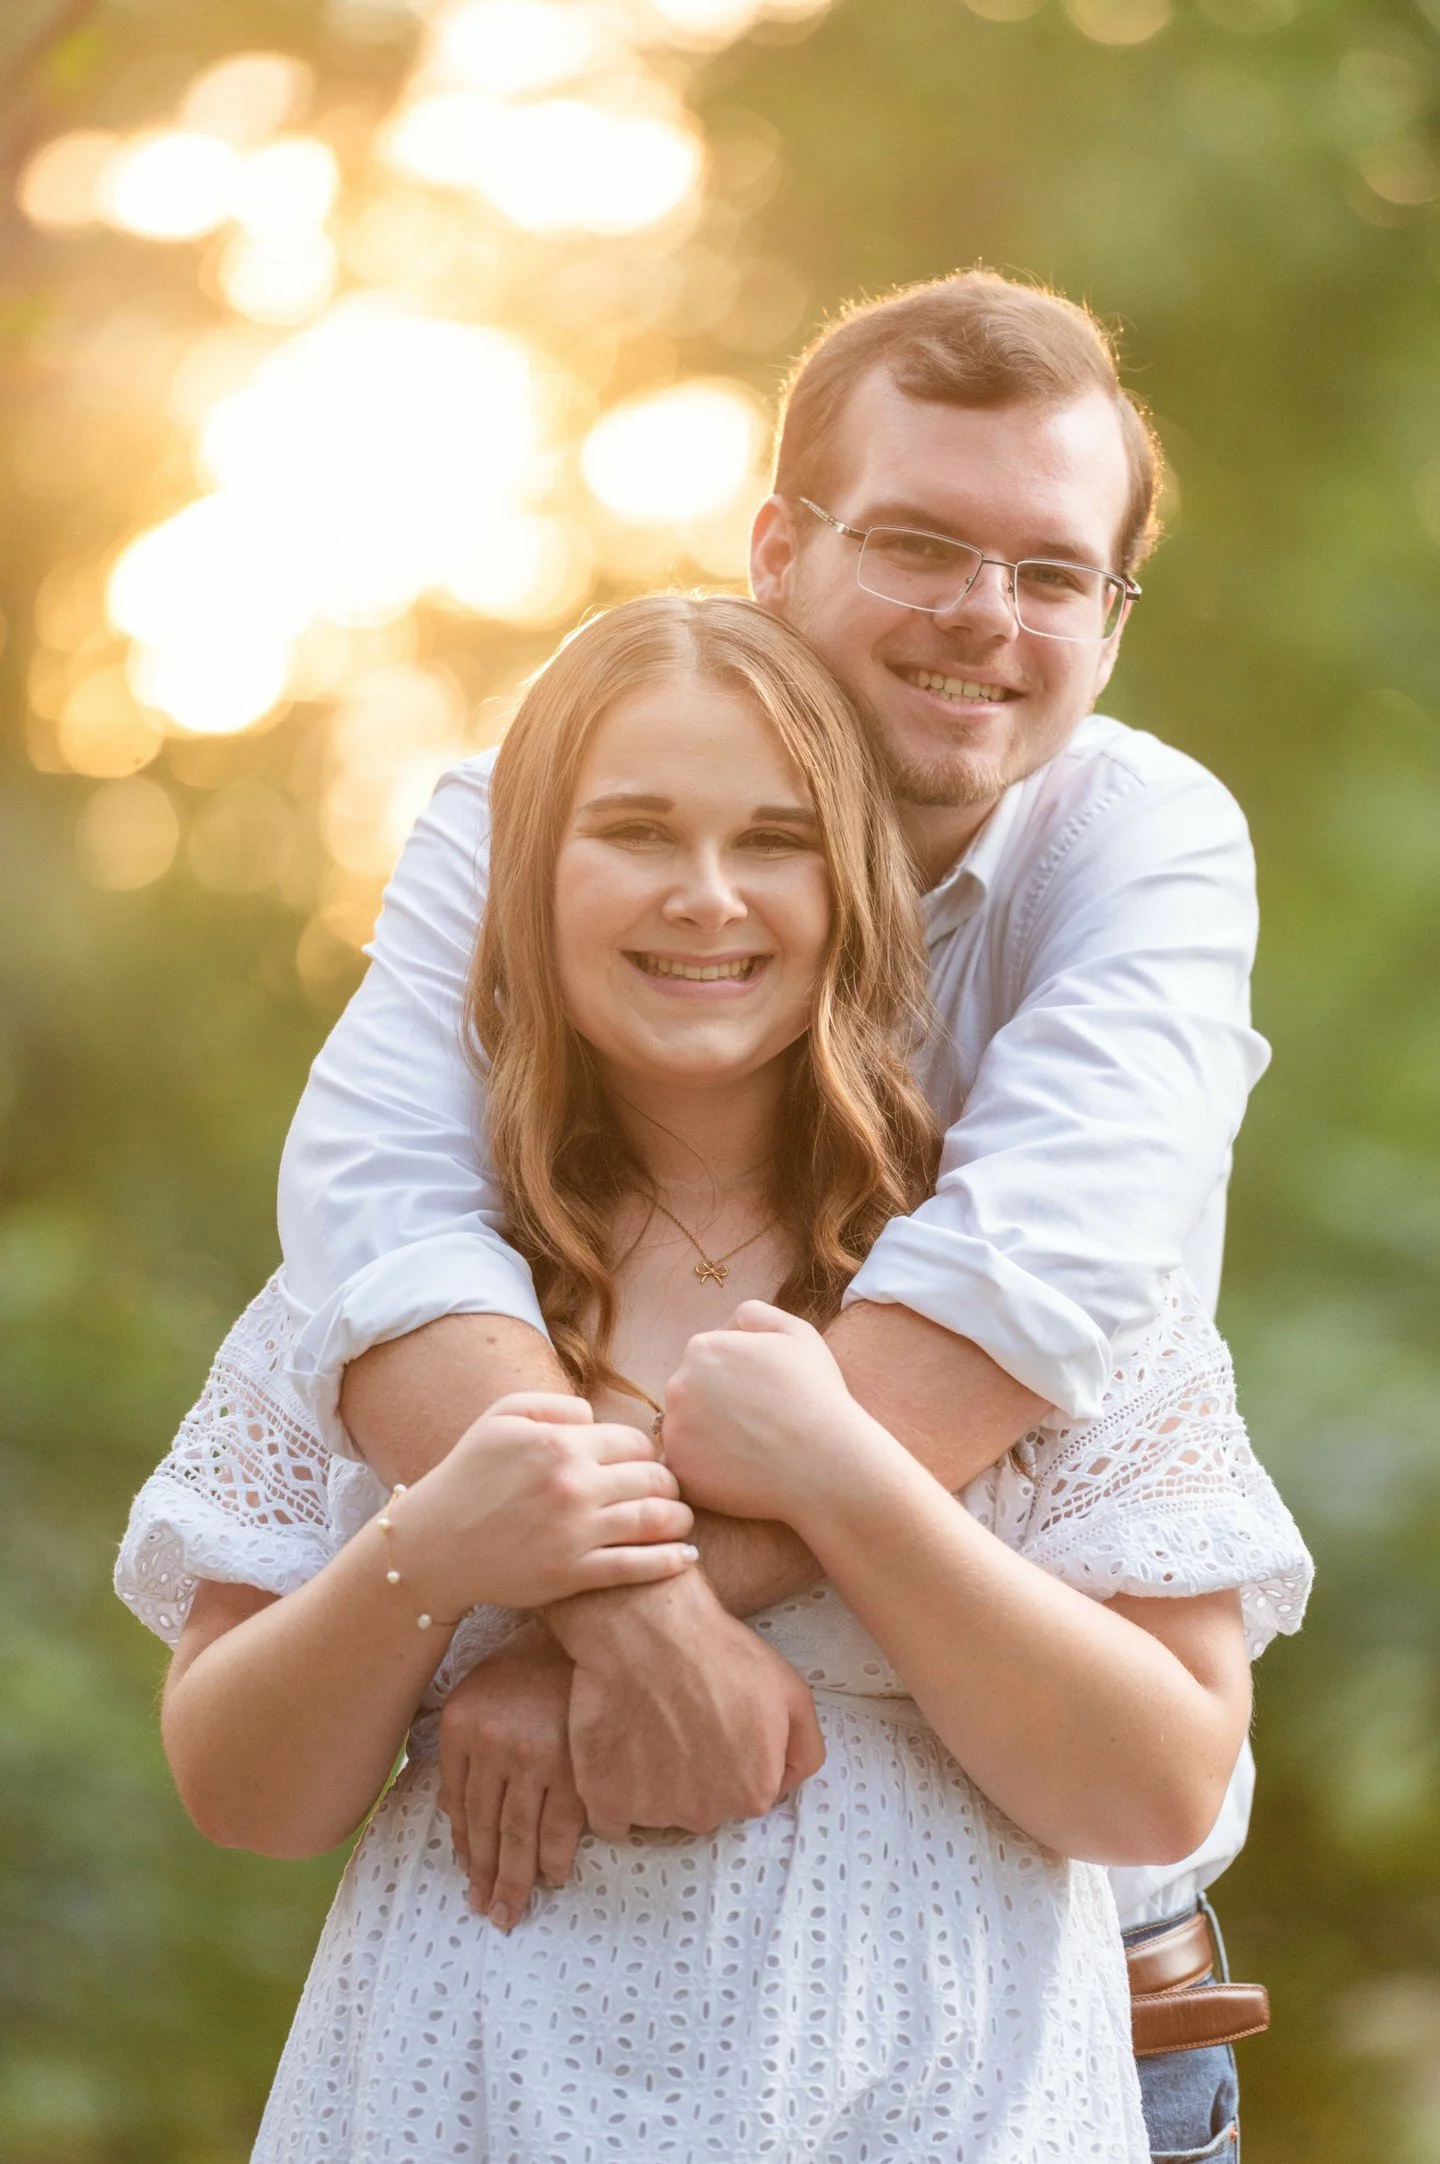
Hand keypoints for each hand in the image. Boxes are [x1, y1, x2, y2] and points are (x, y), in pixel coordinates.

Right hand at [385, 1391, 696, 1614]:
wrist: (433, 1545)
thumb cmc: (468, 1476)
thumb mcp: (500, 1418)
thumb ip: (554, 1405)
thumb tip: (597, 1418)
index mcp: (559, 1444)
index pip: (634, 1442)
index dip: (646, 1453)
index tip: (645, 1464)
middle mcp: (572, 1485)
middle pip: (654, 1478)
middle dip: (670, 1484)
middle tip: (671, 1492)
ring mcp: (574, 1532)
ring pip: (654, 1520)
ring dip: (680, 1519)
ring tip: (682, 1521)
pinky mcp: (571, 1573)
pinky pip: (636, 1566)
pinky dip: (669, 1561)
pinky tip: (686, 1557)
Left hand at [437, 1623, 585, 1930]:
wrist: (588, 1628)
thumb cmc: (530, 1662)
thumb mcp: (479, 1692)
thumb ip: (464, 1746)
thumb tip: (453, 1810)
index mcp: (462, 1726)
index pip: (457, 1804)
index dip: (463, 1848)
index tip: (468, 1878)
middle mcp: (493, 1744)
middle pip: (485, 1828)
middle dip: (485, 1876)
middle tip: (489, 1912)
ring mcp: (535, 1756)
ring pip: (519, 1834)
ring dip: (515, 1878)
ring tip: (512, 1909)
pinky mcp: (575, 1764)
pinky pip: (562, 1826)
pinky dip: (557, 1857)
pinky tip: (555, 1876)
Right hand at [549, 1569, 825, 1839]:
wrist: (646, 1630)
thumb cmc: (719, 1654)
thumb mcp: (792, 1692)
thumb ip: (804, 1751)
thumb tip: (786, 1786)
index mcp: (752, 1794)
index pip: (746, 1794)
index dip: (734, 1758)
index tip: (716, 1727)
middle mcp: (705, 1815)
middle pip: (702, 1805)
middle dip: (696, 1775)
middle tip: (682, 1722)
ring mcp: (653, 1812)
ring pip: (658, 1810)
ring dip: (653, 1782)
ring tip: (648, 1727)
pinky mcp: (605, 1801)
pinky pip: (612, 1820)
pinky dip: (613, 1794)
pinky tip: (618, 1754)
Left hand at [663, 1303, 880, 1529]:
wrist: (826, 1463)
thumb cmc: (816, 1394)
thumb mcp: (795, 1333)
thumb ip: (754, 1315)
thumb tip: (728, 1326)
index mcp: (702, 1349)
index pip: (709, 1359)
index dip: (739, 1376)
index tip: (765, 1395)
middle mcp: (678, 1386)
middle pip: (693, 1394)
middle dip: (719, 1405)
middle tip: (760, 1423)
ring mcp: (675, 1432)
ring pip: (688, 1432)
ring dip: (711, 1438)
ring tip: (754, 1449)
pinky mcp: (681, 1472)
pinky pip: (689, 1468)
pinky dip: (709, 1472)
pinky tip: (743, 1472)